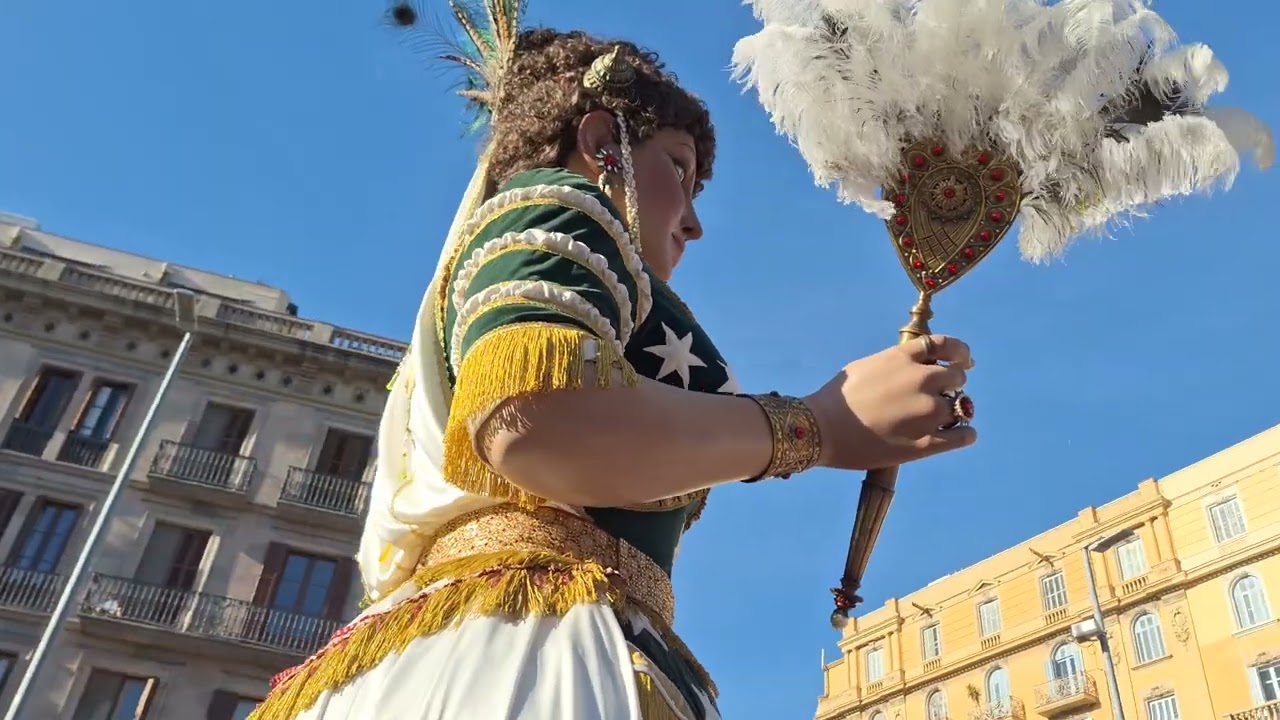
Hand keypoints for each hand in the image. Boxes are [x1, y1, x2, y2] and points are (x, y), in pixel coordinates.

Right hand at [804, 335, 976, 470]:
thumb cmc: (837, 397)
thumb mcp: (867, 366)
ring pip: (962, 406)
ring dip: (954, 411)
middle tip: (941, 396)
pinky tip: (958, 435)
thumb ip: (896, 363)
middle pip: (958, 377)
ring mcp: (926, 412)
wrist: (821, 429)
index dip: (960, 353)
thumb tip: (916, 365)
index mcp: (905, 357)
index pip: (947, 345)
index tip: (963, 362)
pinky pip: (963, 436)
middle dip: (951, 385)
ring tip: (942, 419)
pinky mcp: (926, 442)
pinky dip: (965, 434)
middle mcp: (921, 380)